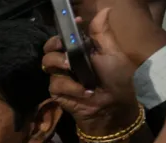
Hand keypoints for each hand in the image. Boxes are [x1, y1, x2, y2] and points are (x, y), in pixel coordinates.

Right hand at [42, 9, 138, 137]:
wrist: (114, 108)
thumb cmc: (118, 80)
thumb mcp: (113, 54)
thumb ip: (103, 34)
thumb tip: (104, 9)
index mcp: (82, 50)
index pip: (66, 35)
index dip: (65, 29)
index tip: (73, 24)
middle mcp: (68, 61)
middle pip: (49, 47)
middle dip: (54, 45)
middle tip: (64, 48)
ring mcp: (62, 76)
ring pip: (47, 63)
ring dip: (61, 65)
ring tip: (74, 70)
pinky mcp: (57, 92)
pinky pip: (55, 83)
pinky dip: (70, 87)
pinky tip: (83, 92)